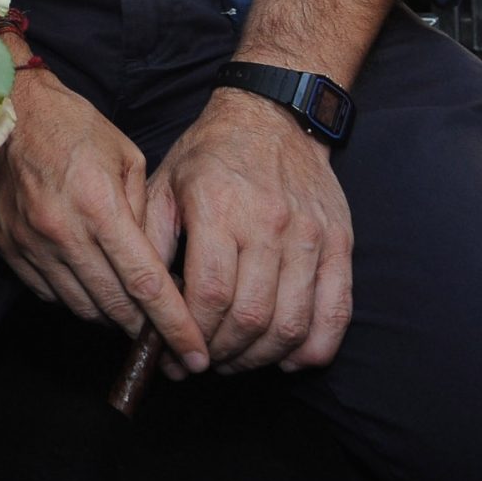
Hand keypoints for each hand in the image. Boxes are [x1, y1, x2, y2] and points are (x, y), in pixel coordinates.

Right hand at [0, 66, 210, 370]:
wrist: (4, 111)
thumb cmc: (71, 126)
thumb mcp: (126, 156)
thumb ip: (143, 212)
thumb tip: (154, 262)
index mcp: (99, 205)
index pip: (145, 283)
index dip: (174, 325)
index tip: (195, 354)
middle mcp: (63, 232)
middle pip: (114, 305)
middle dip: (146, 330)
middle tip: (168, 340)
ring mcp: (31, 244)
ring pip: (82, 307)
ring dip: (112, 317)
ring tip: (130, 311)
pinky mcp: (9, 248)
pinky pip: (49, 293)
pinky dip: (76, 298)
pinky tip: (91, 285)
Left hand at [143, 87, 352, 375]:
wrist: (274, 116)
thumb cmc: (211, 154)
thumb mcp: (165, 183)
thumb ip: (151, 240)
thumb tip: (141, 302)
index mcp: (218, 208)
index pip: (210, 295)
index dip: (191, 338)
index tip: (178, 357)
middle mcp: (268, 223)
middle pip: (250, 317)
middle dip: (223, 355)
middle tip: (205, 364)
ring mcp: (310, 236)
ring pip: (292, 324)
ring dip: (262, 358)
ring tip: (237, 361)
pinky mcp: (340, 244)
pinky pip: (336, 312)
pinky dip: (314, 348)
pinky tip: (288, 358)